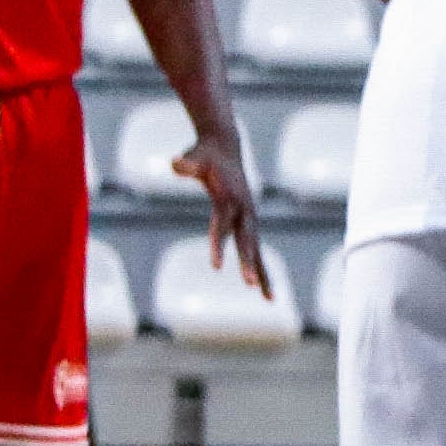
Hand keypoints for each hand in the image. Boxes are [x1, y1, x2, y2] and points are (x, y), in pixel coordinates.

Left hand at [171, 127, 267, 289]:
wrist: (225, 145)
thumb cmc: (206, 153)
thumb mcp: (194, 156)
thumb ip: (187, 163)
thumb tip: (176, 163)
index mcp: (231, 197)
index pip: (224, 226)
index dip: (219, 245)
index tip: (215, 268)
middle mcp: (245, 209)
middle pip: (248, 241)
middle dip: (250, 264)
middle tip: (250, 286)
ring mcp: (249, 217)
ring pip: (257, 250)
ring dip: (263, 274)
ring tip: (270, 299)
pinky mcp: (248, 222)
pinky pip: (255, 249)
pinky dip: (261, 268)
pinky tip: (263, 287)